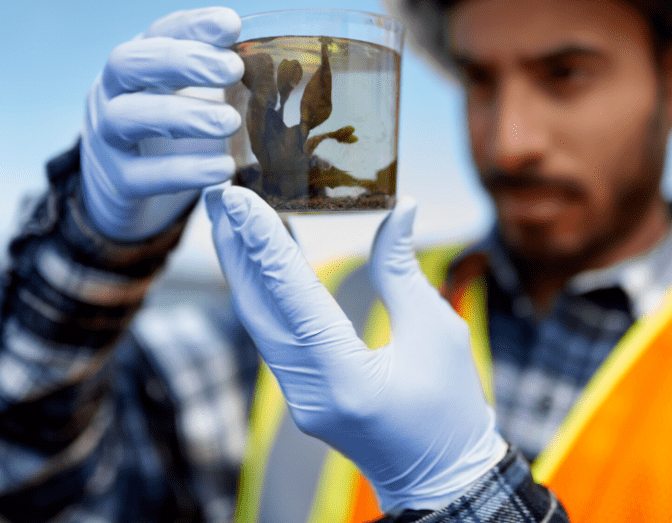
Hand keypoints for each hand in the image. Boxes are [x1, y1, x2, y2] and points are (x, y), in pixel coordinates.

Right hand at [80, 7, 243, 239]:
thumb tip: (284, 67)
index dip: (193, 26)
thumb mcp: (195, 96)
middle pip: (128, 63)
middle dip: (182, 62)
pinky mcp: (116, 182)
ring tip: (230, 122)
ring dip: (182, 115)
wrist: (126, 188)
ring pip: (127, 117)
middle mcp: (111, 92)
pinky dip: (184, 171)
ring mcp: (106, 137)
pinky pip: (143, 176)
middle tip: (233, 69)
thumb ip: (224, 79)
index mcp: (138, 63)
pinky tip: (223, 169)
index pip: (158, 32)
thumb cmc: (174, 131)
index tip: (232, 25)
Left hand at [206, 187, 507, 512]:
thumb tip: (400, 206)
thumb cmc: (450, 408)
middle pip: (258, 310)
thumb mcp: (437, 331)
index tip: (239, 199)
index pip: (295, 298)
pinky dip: (263, 292)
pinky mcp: (300, 394)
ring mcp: (298, 398)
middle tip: (221, 193)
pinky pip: (271, 334)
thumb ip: (403, 269)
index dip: (266, 243)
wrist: (441, 477)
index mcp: (347, 379)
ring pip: (258, 322)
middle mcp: (309, 392)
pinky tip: (260, 257)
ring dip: (243, 267)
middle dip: (236, 248)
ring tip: (231, 216)